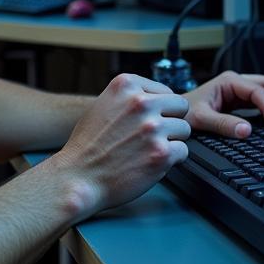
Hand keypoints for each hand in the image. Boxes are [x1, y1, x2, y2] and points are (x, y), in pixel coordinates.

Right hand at [56, 73, 190, 217]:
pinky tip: (153, 162)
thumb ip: (129, 98)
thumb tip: (156, 98)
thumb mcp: (103, 104)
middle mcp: (140, 102)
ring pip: (184, 129)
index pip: (165, 91)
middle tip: (153, 136)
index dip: (159, 108)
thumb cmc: (88, 146)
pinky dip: (172, 159)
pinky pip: (184, 151)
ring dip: (171, 141)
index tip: (147, 120)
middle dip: (170, 121)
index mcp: (126, 85)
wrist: (78, 178)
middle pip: (180, 106)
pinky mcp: (161, 153)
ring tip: (149, 150)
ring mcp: (152, 128)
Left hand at [182, 70, 263, 139]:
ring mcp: (238, 91)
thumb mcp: (201, 118)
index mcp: (229, 81)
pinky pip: (262, 102)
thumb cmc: (183, 112)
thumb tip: (247, 130)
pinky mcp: (239, 101)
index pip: (258, 91)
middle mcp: (236, 83)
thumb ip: (223, 124)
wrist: (173, 114)